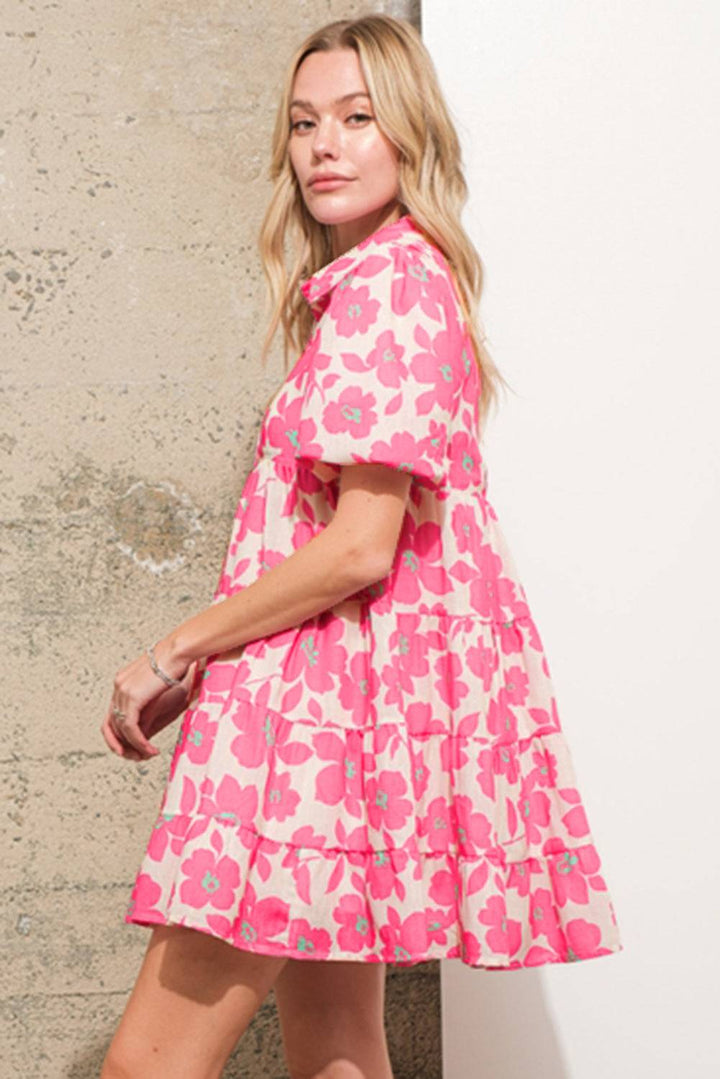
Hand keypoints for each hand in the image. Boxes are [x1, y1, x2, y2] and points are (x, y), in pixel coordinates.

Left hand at [100, 640, 191, 761]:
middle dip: (122, 745)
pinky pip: (131, 728)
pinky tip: (150, 750)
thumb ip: (149, 704)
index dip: (118, 735)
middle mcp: (119, 687)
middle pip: (110, 725)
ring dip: (135, 747)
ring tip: (148, 755)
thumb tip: (152, 719)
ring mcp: (122, 692)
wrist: (178, 652)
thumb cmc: (177, 665)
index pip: (112, 714)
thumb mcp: (160, 687)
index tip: (131, 747)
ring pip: (121, 729)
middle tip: (136, 757)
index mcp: (123, 682)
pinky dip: (139, 743)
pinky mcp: (132, 698)